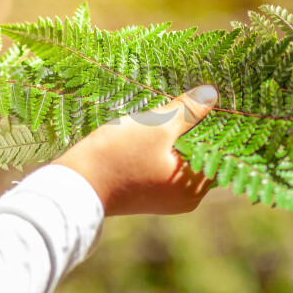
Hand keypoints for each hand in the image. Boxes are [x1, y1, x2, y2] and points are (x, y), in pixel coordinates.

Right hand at [51, 85, 218, 215]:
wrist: (72, 186)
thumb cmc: (117, 157)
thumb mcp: (156, 127)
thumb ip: (187, 111)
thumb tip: (213, 95)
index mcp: (192, 188)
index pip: (219, 153)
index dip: (220, 125)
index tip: (220, 100)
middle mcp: (183, 198)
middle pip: (201, 155)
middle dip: (199, 128)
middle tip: (201, 97)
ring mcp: (162, 196)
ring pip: (181, 158)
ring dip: (180, 135)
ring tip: (181, 106)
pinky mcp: (144, 190)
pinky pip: (164, 164)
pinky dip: (165, 146)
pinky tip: (160, 124)